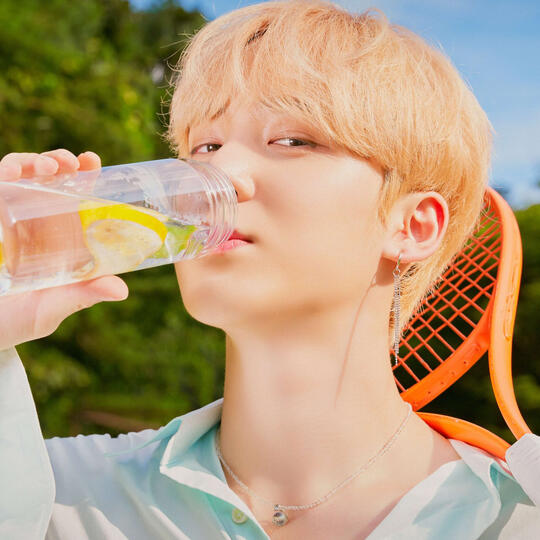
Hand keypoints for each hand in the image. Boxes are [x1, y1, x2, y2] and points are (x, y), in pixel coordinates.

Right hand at [0, 149, 128, 349]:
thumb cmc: (17, 320)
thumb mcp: (52, 307)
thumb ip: (82, 296)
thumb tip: (122, 290)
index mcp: (61, 239)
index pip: (77, 200)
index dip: (87, 177)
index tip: (93, 162)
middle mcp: (38, 223)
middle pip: (53, 181)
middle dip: (62, 162)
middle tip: (71, 163)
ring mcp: (11, 217)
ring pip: (24, 176)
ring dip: (35, 162)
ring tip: (48, 167)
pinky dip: (6, 170)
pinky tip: (13, 172)